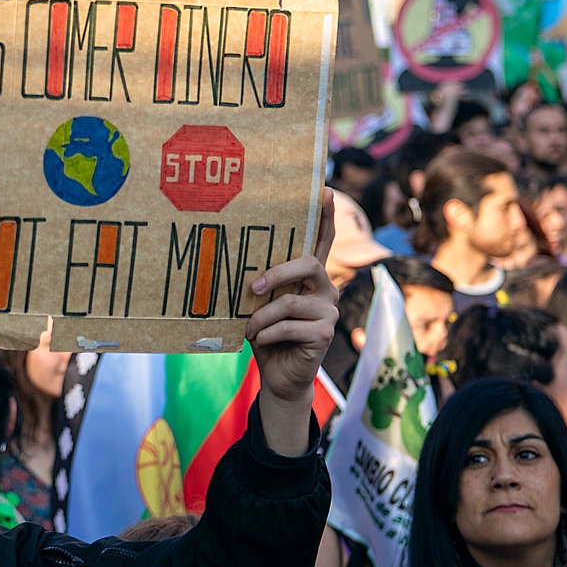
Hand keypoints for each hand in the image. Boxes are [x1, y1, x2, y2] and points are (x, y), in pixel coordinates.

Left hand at [246, 189, 337, 453]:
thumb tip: (238, 270)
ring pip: (290, 302)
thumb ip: (260, 287)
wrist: (279, 378)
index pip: (321, 241)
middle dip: (277, 272)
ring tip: (249, 329)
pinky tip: (259, 342)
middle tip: (252, 287)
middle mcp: (324, 289)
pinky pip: (289, 327)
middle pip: (308, 263)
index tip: (324, 188)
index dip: (324, 216)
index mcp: (309, 278)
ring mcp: (328, 312)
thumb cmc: (266, 336)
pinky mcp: (325, 334)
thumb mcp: (259, 307)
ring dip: (261, 317)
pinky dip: (267, 335)